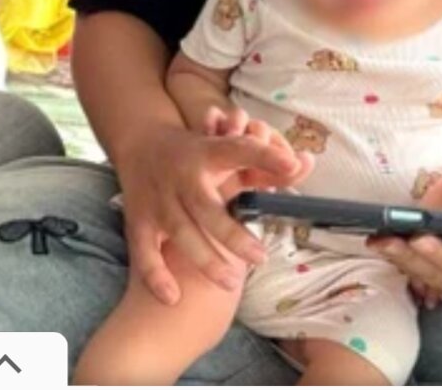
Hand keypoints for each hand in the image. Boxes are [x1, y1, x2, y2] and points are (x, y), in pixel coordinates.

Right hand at [116, 120, 312, 305]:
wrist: (140, 142)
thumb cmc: (197, 152)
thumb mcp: (224, 148)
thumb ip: (262, 163)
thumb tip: (304, 166)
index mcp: (207, 153)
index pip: (237, 151)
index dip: (263, 156)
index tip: (291, 163)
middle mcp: (181, 177)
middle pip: (205, 208)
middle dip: (231, 235)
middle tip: (260, 257)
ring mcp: (158, 200)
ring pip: (180, 233)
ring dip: (205, 260)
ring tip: (231, 283)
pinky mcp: (138, 219)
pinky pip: (144, 252)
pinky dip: (155, 275)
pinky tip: (173, 297)